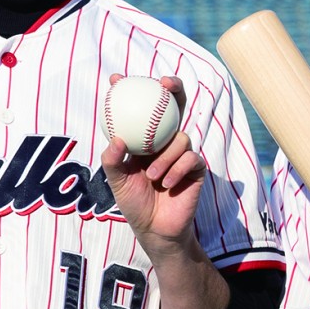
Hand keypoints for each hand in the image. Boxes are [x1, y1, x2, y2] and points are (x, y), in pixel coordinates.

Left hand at [101, 75, 205, 256]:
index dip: (132, 90)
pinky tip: (167, 182)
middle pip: (174, 107)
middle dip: (174, 88)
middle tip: (165, 83)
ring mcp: (182, 154)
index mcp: (146, 140)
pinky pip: (191, 159)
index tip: (116, 79)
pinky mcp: (196, 169)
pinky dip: (177, 170)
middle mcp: (165, 143)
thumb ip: (113, 160)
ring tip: (152, 176)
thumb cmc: (134, 203)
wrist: (156, 229)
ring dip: (165, 157)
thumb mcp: (117, 182)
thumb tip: (116, 139)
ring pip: (181, 138)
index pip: (142, 110)